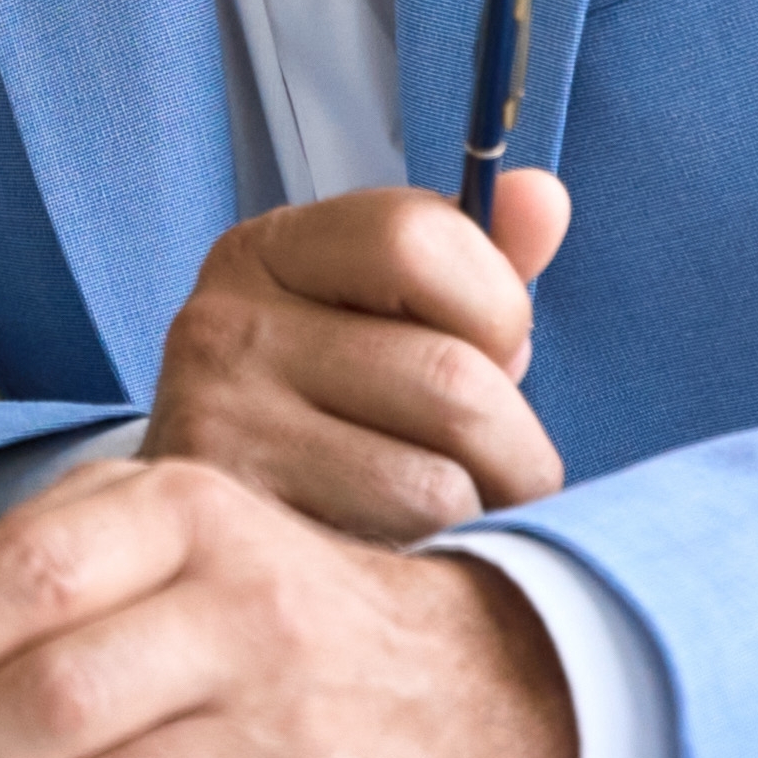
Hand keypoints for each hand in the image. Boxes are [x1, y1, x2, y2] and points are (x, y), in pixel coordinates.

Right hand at [147, 169, 573, 543]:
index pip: (418, 237)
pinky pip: (404, 551)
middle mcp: (223, 327)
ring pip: (439, 482)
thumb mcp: (392, 317)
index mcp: (267, 251)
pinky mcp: (245, 533)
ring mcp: (221, 432)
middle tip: (496, 467)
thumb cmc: (332, 411)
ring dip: (483, 513)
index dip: (494, 304)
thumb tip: (544, 198)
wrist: (213, 537)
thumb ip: (476, 257)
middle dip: (514, 442)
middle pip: (451, 379)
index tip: (487, 348)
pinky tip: (408, 555)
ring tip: (455, 517)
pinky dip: (436, 560)